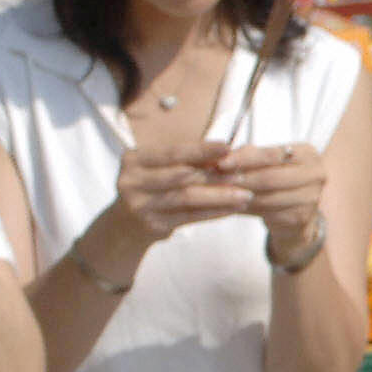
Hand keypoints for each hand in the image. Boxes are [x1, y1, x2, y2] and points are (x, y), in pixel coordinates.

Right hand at [110, 141, 258, 239]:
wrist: (126, 225)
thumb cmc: (153, 187)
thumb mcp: (161, 169)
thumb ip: (186, 161)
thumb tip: (226, 152)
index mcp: (134, 159)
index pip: (173, 153)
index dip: (201, 150)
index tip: (228, 146)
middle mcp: (132, 181)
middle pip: (182, 176)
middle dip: (216, 174)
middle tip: (244, 174)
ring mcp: (140, 205)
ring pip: (187, 197)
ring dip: (219, 195)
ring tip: (245, 194)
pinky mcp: (152, 225)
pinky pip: (189, 217)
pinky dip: (213, 212)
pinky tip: (232, 209)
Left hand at [217, 141, 328, 251]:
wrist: (296, 213)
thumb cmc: (277, 179)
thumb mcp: (265, 162)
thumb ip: (247, 156)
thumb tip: (219, 157)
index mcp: (308, 153)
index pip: (272, 154)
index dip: (245, 158)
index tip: (220, 163)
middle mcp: (316, 174)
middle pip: (270, 177)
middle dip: (240, 179)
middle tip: (215, 181)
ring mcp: (312, 197)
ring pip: (267, 197)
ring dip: (240, 196)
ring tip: (219, 193)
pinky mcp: (302, 217)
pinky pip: (268, 213)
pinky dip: (247, 209)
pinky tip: (231, 206)